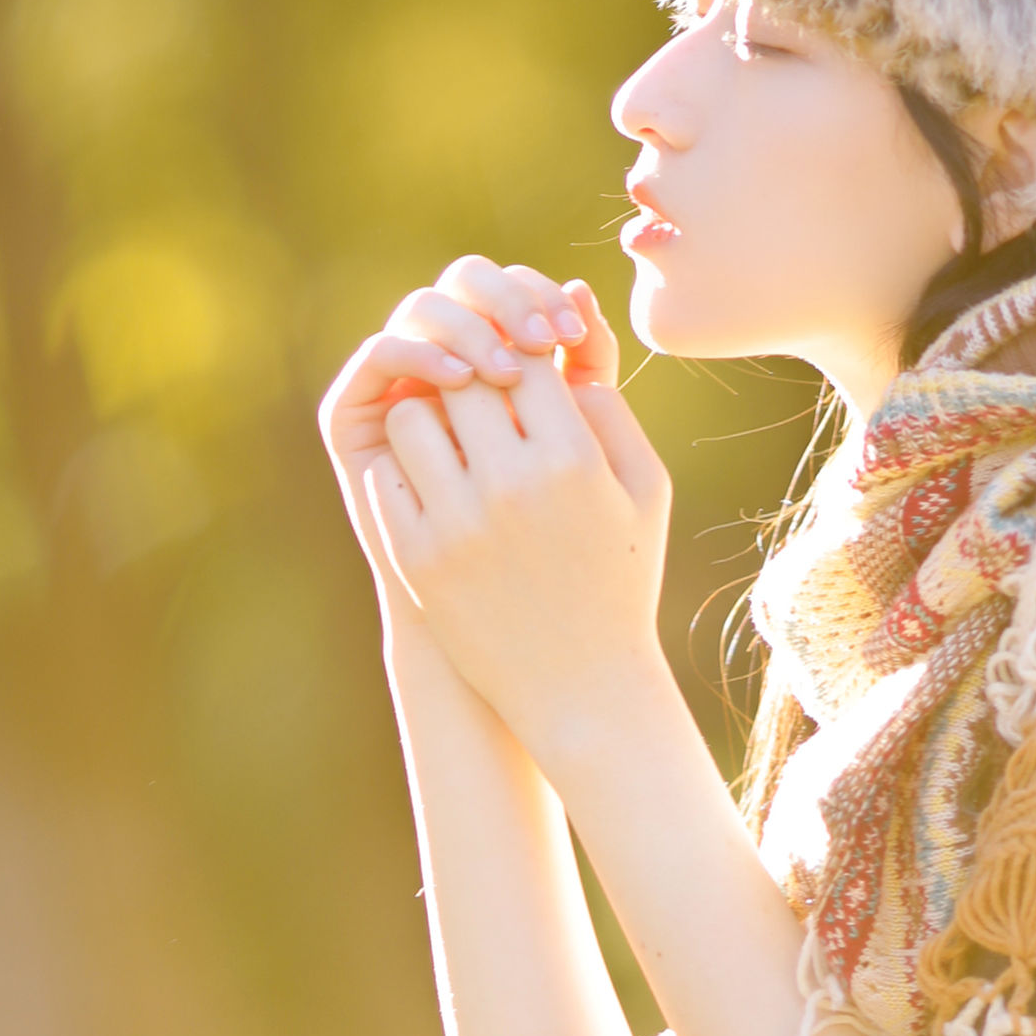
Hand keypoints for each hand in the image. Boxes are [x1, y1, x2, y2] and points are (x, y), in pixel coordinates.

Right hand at [320, 256, 608, 536]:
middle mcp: (444, 353)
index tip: (575, 336)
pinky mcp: (357, 408)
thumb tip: (582, 290)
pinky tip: (460, 379)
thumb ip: (588, 370)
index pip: (515, 285)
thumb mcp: (582, 446)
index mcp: (498, 348)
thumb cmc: (550, 531)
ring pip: (424, 308)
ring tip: (506, 370)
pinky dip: (420, 352)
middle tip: (544, 341)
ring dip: (468, 326)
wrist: (491, 604)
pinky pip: (380, 353)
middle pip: (467, 280)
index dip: (542, 296)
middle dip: (509, 303)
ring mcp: (399, 377)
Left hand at [350, 291, 673, 781]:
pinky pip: (391, 475)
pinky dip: (408, 467)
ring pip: (416, 417)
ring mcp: (457, 523)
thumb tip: (565, 347)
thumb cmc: (621, 579)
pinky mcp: (418, 556)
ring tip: (454, 430)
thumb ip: (612, 411)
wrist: (580, 687)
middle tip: (482, 389)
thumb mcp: (644, 492)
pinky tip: (434, 480)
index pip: (527, 361)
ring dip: (432, 413)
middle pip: (467, 378)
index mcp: (574, 462)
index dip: (523, 354)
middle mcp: (511, 486)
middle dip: (475, 378)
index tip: (523, 368)